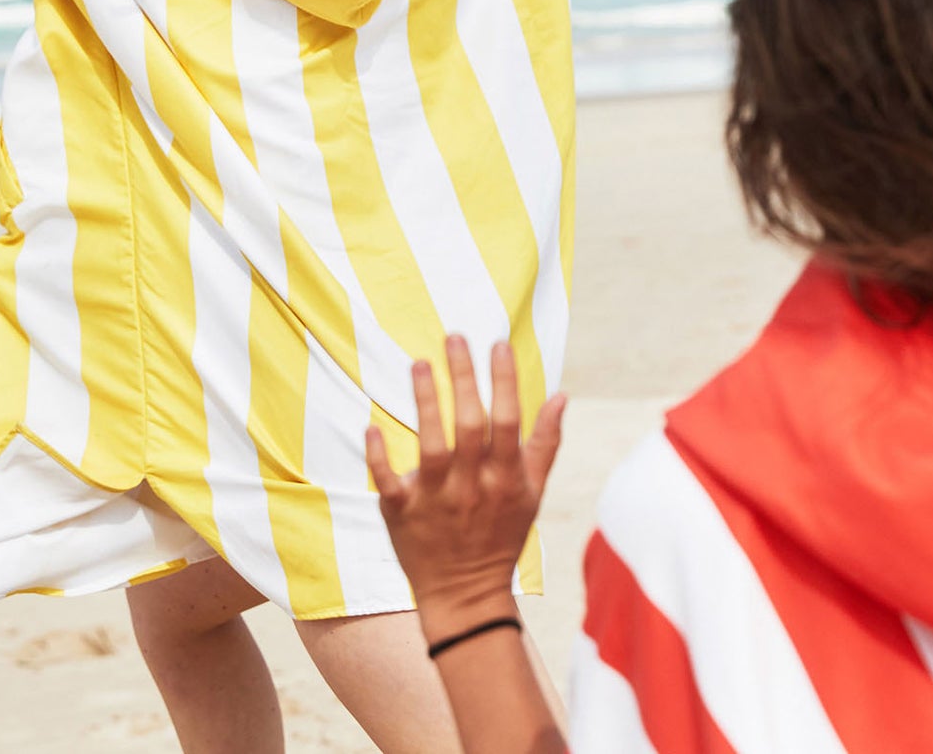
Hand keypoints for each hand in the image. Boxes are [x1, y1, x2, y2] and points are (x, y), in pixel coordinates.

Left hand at [365, 338, 565, 640]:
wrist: (466, 597)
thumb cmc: (501, 536)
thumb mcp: (531, 494)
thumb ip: (545, 444)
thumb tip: (561, 395)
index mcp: (505, 479)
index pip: (507, 422)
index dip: (504, 382)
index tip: (497, 343)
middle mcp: (472, 487)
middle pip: (470, 427)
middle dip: (464, 380)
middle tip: (454, 336)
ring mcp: (436, 501)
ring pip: (431, 447)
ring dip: (426, 404)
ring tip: (418, 363)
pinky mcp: (401, 514)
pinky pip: (389, 482)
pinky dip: (380, 457)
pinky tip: (371, 427)